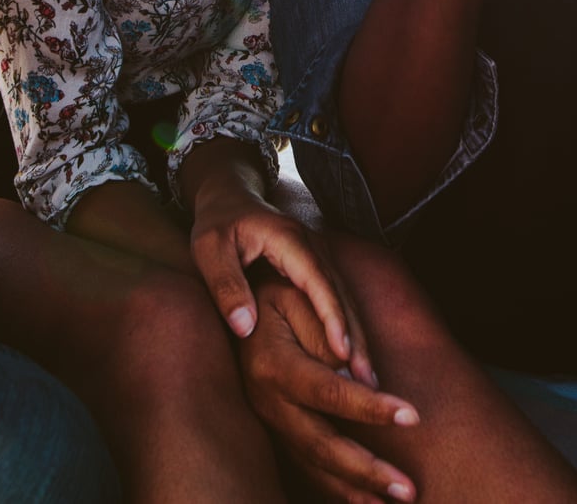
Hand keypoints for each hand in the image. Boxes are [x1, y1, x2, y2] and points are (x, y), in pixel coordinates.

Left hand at [190, 177, 375, 386]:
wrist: (231, 196)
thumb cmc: (217, 223)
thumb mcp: (209, 250)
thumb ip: (226, 286)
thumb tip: (245, 329)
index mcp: (289, 240)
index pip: (317, 282)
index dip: (331, 318)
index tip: (342, 353)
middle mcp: (313, 246)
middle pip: (342, 294)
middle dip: (357, 337)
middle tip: (366, 380)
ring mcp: (320, 255)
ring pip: (346, 298)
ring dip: (359, 337)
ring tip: (368, 379)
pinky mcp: (318, 266)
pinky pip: (339, 298)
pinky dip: (350, 327)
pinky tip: (355, 357)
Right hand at [235, 276, 420, 503]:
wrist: (233, 309)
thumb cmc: (273, 294)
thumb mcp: (297, 296)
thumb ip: (330, 329)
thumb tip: (360, 373)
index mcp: (274, 366)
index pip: (329, 393)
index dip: (371, 407)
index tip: (412, 415)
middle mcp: (269, 403)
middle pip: (321, 444)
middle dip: (367, 470)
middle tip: (408, 488)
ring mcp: (270, 423)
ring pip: (313, 466)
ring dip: (354, 488)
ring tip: (394, 502)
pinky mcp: (275, 434)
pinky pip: (306, 469)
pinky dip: (336, 489)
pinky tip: (365, 500)